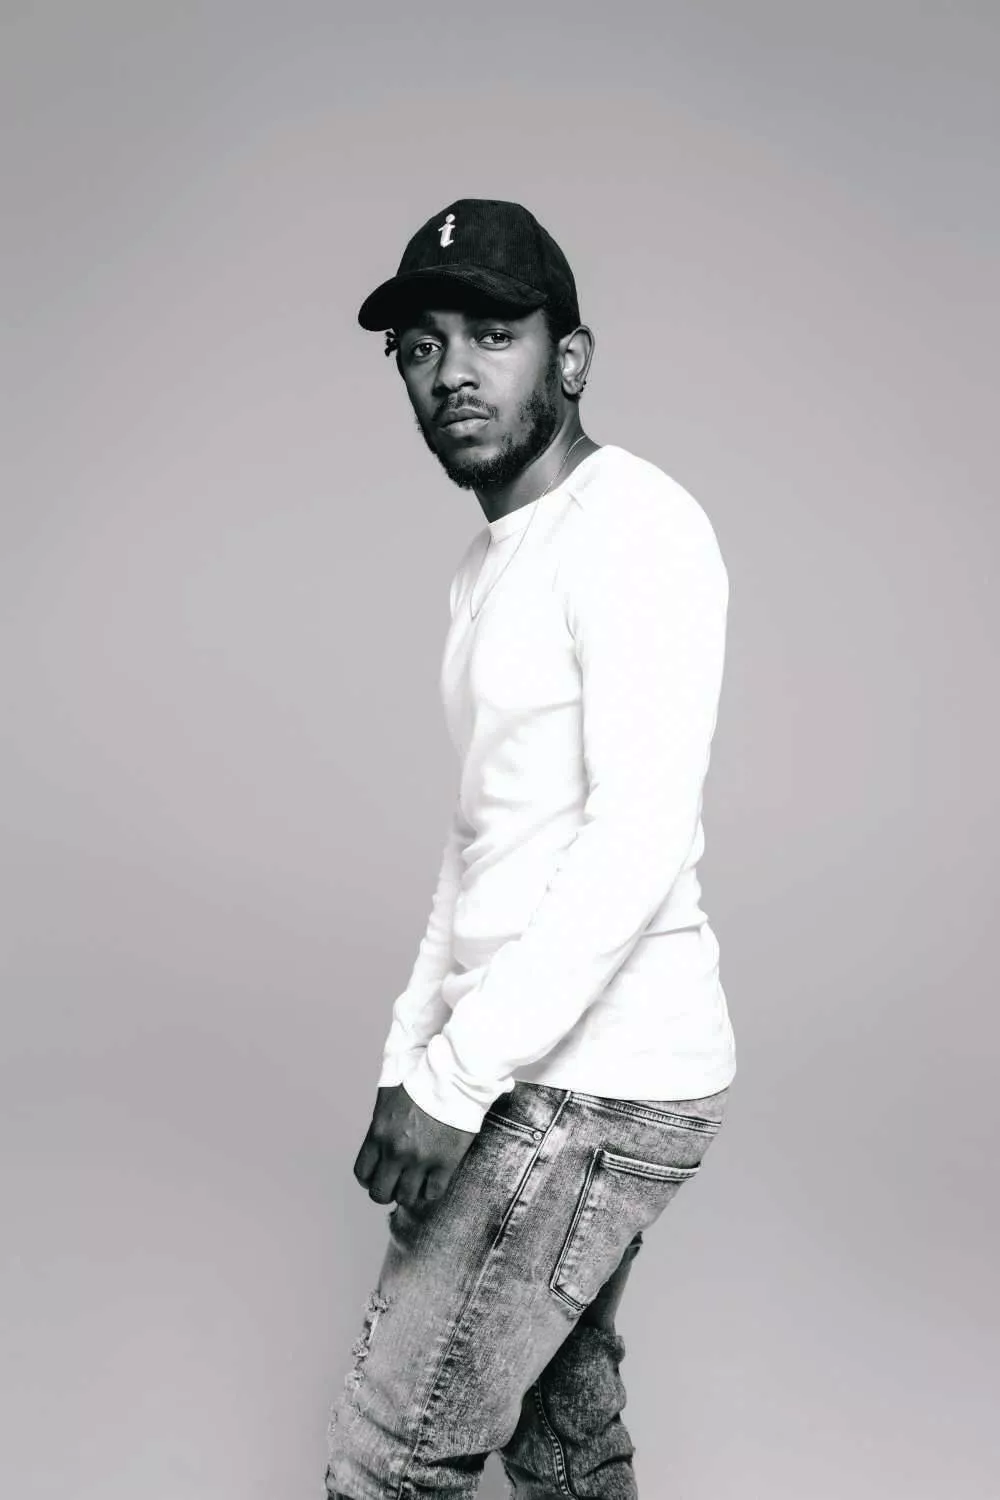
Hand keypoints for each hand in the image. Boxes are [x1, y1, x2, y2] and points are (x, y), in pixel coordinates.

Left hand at [353, 1085, 477, 1208]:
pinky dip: (432, 1190)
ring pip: (406, 1198)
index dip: (369, 1179)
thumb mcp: (388, 1095)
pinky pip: (433, 1192)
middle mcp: (395, 1152)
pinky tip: (434, 1180)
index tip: (379, 1176)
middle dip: (387, 1191)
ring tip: (416, 1183)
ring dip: (410, 1192)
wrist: (454, 1078)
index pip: (363, 1173)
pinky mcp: (445, 1163)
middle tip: (397, 1183)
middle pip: (380, 1193)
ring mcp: (420, 1160)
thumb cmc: (421, 1080)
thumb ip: (380, 1122)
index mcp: (378, 1134)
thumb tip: (378, 1137)